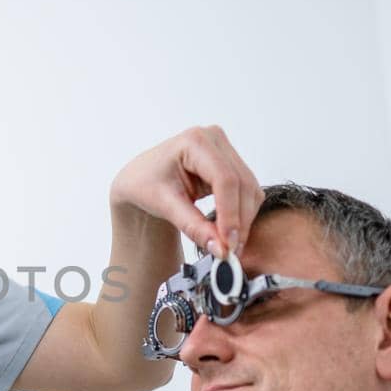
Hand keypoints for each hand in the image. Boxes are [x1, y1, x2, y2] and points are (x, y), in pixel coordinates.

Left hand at [109, 125, 263, 256]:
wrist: (141, 179)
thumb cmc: (145, 184)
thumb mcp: (164, 205)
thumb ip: (193, 226)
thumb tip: (220, 248)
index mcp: (194, 141)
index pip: (224, 179)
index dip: (230, 213)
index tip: (228, 242)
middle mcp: (214, 139)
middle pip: (241, 184)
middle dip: (239, 221)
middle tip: (231, 251)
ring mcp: (225, 149)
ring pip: (249, 189)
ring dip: (244, 220)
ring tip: (229, 245)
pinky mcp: (231, 163)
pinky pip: (247, 191)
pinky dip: (242, 214)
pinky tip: (229, 232)